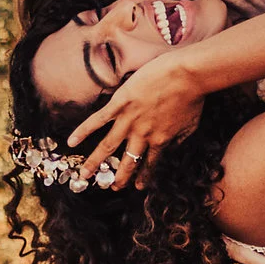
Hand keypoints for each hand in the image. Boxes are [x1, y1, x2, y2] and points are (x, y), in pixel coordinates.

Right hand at [66, 50, 206, 187]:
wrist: (187, 75)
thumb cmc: (193, 97)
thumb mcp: (191, 124)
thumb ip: (180, 139)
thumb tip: (174, 148)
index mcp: (160, 141)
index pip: (150, 164)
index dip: (143, 177)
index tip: (137, 187)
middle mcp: (142, 135)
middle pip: (127, 161)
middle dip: (119, 177)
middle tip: (111, 188)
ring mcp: (129, 120)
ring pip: (108, 146)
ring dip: (94, 162)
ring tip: (83, 175)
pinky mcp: (119, 104)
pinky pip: (98, 120)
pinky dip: (83, 131)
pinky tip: (71, 142)